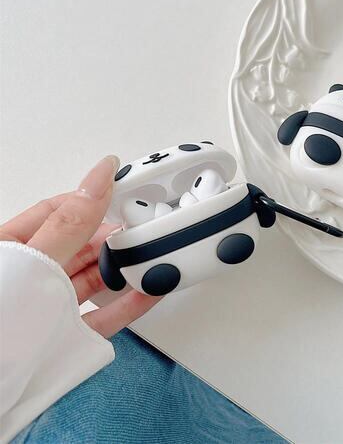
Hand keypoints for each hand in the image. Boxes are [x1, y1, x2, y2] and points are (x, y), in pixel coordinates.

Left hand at [0, 156, 162, 337]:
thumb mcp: (29, 266)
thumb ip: (67, 227)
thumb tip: (96, 183)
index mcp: (11, 249)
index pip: (58, 211)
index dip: (92, 198)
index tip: (123, 189)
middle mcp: (31, 276)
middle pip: (82, 245)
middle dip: (115, 236)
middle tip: (144, 228)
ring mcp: (49, 307)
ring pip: (94, 279)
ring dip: (125, 268)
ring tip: (151, 257)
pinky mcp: (66, 336)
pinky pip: (103, 314)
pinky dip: (129, 302)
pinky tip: (148, 289)